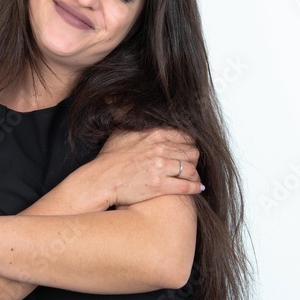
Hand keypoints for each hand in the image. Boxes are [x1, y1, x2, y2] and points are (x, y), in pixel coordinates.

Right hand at [88, 127, 202, 207]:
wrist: (101, 180)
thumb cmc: (109, 159)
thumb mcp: (121, 133)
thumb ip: (134, 122)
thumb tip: (134, 110)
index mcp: (154, 135)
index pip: (184, 136)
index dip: (189, 143)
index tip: (188, 149)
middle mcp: (160, 149)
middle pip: (191, 152)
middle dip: (193, 159)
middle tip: (192, 164)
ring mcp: (161, 167)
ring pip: (190, 168)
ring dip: (195, 173)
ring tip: (194, 177)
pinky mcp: (160, 185)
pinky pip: (185, 185)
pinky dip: (195, 187)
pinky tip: (198, 188)